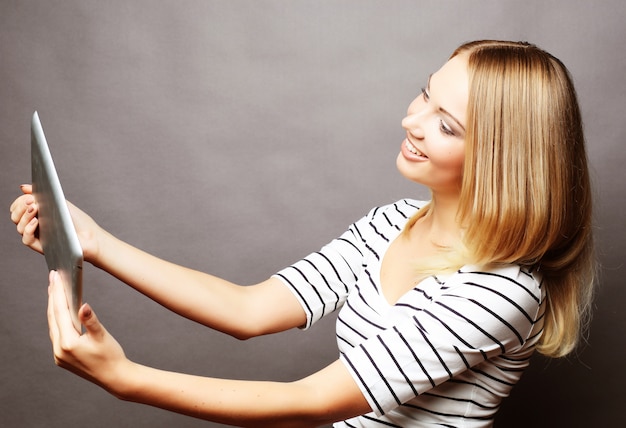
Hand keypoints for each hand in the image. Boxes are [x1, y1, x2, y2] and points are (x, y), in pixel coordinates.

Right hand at [10, 184, 102, 261]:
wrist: (91, 236)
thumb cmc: (77, 220)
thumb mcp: (60, 202)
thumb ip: (41, 194)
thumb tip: (22, 187)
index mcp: (37, 214)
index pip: (19, 208)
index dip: (20, 202)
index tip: (29, 197)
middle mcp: (34, 226)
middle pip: (16, 217)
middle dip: (21, 207)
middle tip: (32, 202)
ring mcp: (37, 236)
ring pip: (19, 227)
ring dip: (25, 216)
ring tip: (36, 208)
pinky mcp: (42, 247)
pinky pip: (27, 240)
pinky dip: (28, 230)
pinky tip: (36, 222)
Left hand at [47, 270, 129, 393]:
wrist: (114, 377)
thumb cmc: (111, 356)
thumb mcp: (102, 336)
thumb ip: (91, 320)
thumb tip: (84, 305)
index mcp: (68, 343)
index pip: (60, 311)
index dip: (57, 292)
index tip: (55, 276)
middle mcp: (59, 350)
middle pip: (53, 317)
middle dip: (53, 296)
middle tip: (53, 278)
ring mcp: (58, 355)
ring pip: (53, 325)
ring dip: (54, 307)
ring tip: (55, 290)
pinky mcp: (62, 357)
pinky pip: (56, 334)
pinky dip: (57, 320)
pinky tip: (60, 311)